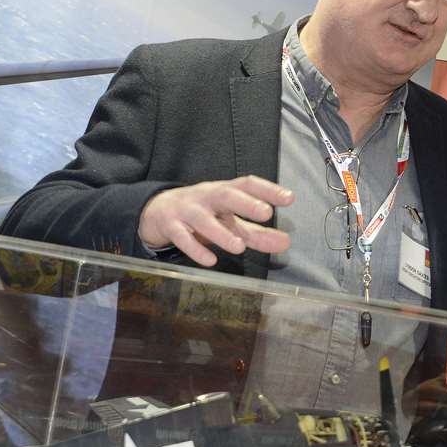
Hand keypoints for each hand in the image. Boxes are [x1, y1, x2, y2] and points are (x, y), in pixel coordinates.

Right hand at [137, 175, 292, 266]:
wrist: (157, 212)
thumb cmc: (202, 214)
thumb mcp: (228, 220)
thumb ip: (257, 233)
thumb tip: (286, 242)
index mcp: (223, 192)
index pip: (247, 184)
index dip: (267, 190)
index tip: (289, 199)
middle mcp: (206, 197)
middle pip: (225, 194)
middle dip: (245, 203)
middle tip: (266, 213)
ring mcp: (186, 211)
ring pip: (202, 219)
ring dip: (221, 232)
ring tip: (239, 247)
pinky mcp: (171, 227)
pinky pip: (181, 237)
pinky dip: (195, 249)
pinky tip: (210, 261)